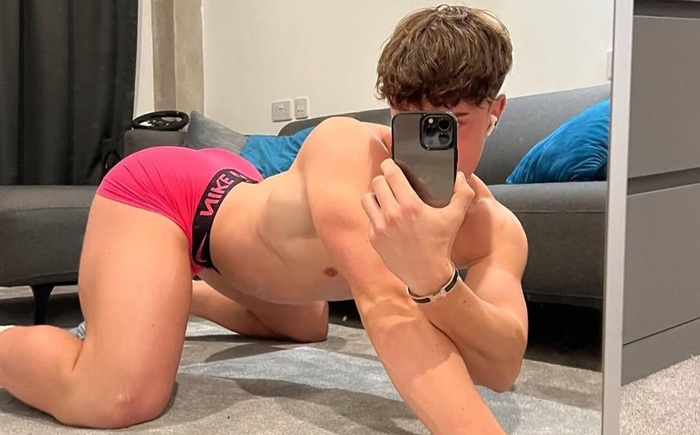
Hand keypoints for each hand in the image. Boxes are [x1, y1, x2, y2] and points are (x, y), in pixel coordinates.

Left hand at [361, 159, 474, 295]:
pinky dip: (375, 215)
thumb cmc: (440, 244)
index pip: (390, 174)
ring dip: (375, 196)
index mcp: (410, 205)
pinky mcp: (374, 238)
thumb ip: (463, 193)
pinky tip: (386, 218)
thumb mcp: (456, 217)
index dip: (389, 165)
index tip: (391, 165)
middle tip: (391, 182)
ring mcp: (380, 227)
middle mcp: (392, 214)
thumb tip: (461, 177)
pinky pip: (369, 217)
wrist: (427, 274)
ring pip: (367, 198)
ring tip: (385, 198)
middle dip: (384, 180)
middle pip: (376, 183)